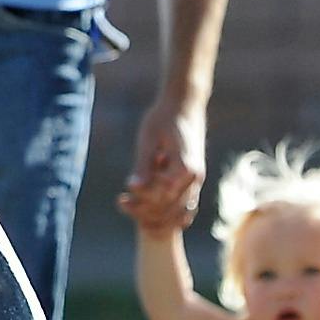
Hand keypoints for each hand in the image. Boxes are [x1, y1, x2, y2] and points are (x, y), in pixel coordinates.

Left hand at [117, 102, 206, 237]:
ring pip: (180, 211)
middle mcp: (195, 177)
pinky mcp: (195, 179)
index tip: (121, 199)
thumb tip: (132, 187)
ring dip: (157, 215)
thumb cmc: (163, 117)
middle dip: (145, 210)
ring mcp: (198, 179)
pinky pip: (186, 205)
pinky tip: (150, 210)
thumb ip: (143, 164)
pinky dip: (170, 212)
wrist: (185, 104)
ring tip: (132, 208)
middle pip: (169, 207)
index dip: (140, 202)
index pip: (160, 197)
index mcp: (185, 167)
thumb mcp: (148, 139)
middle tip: (122, 203)